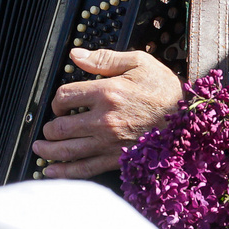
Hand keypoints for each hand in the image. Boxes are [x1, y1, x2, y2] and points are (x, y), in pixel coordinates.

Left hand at [34, 49, 183, 178]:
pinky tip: (50, 170)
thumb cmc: (165, 90)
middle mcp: (104, 120)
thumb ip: (104, 59)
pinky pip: (84, 169)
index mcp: (107, 92)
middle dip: (50, 128)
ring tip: (40, 148)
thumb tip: (75, 55)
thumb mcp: (139, 63)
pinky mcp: (116, 159)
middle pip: (60, 126)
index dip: (57, 99)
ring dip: (48, 150)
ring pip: (67, 150)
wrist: (189, 120)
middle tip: (49, 128)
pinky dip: (64, 172)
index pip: (64, 96)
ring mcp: (109, 142)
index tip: (60, 102)